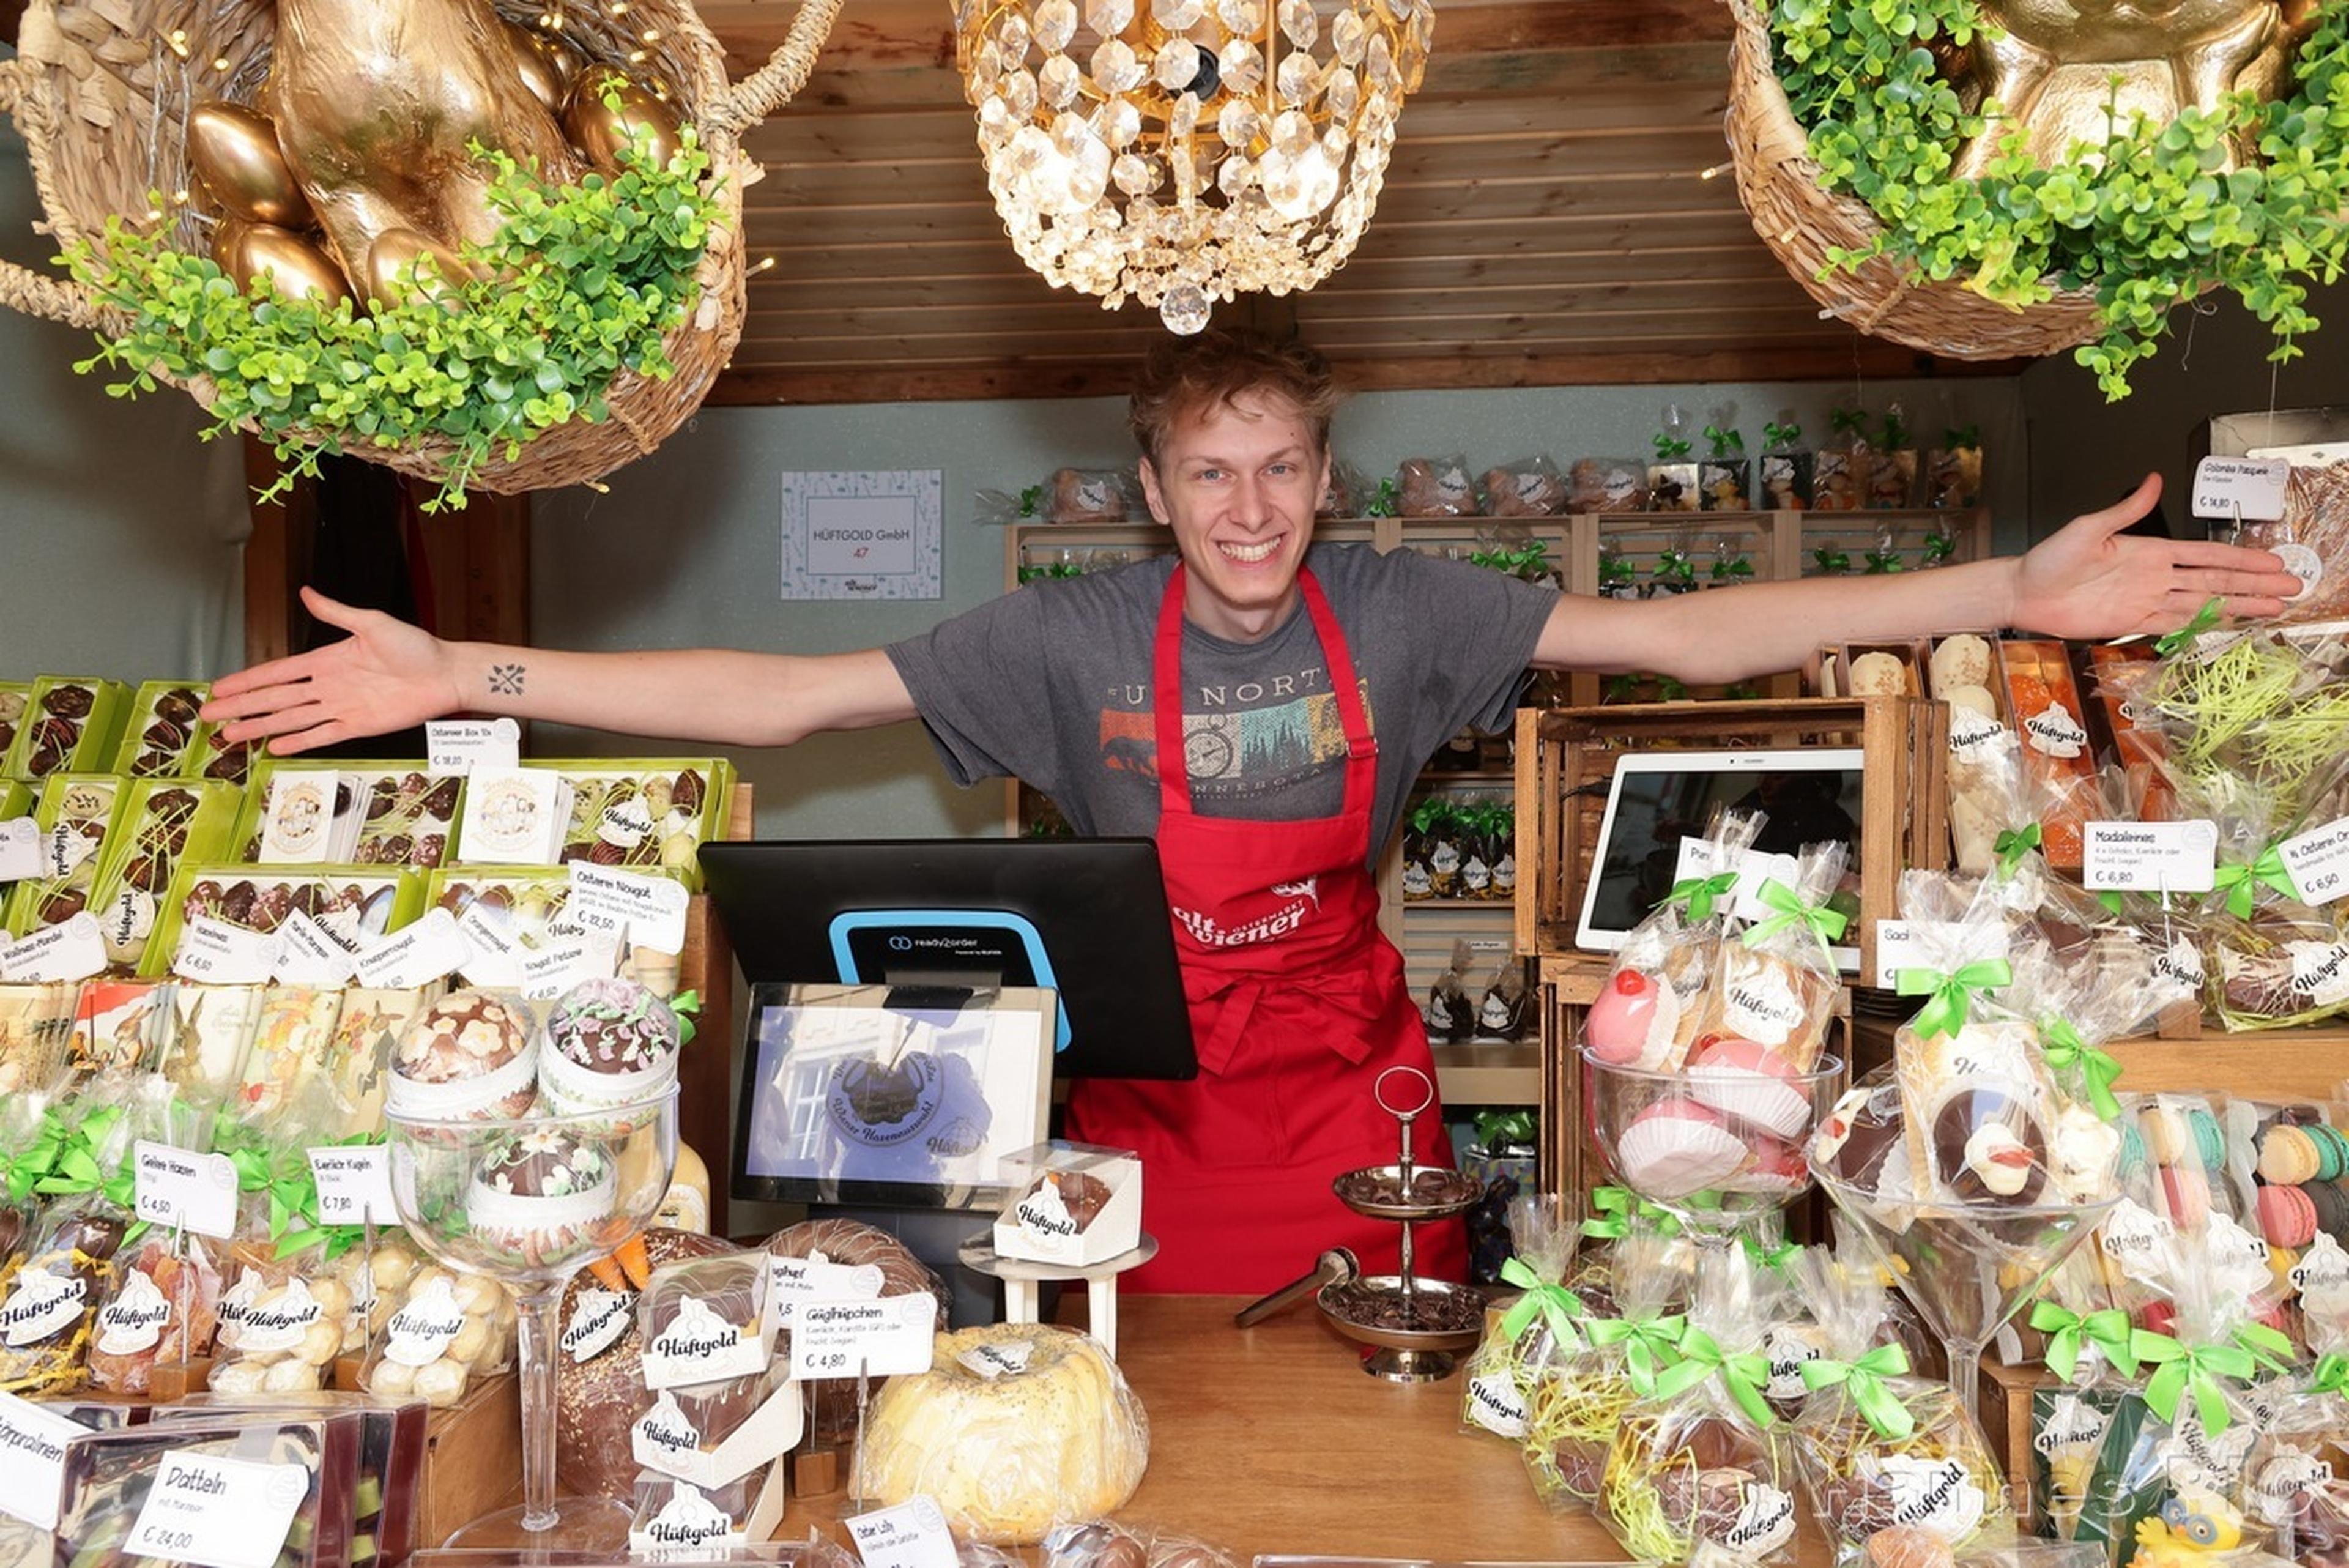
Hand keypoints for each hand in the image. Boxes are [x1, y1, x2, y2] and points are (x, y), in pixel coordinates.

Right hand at [201, 588, 463, 754]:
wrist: (446, 673)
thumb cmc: (416, 646)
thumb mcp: (372, 622)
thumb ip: (335, 612)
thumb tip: (305, 592)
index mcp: (327, 660)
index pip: (277, 672)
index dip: (247, 680)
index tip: (220, 687)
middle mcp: (329, 686)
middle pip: (276, 699)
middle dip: (242, 707)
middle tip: (211, 716)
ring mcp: (341, 708)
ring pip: (291, 720)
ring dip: (261, 727)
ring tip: (232, 736)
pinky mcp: (359, 726)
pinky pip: (323, 736)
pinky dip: (299, 742)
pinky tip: (275, 747)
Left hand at [2009, 474, 2303, 638]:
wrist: (2024, 592)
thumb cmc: (2050, 558)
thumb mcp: (2089, 528)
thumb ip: (2126, 509)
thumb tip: (2153, 479)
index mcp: (2151, 550)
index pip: (2206, 555)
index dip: (2241, 559)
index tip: (2272, 560)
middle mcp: (2155, 576)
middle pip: (2216, 581)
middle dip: (2254, 584)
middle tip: (2291, 586)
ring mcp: (2147, 600)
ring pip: (2204, 604)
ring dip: (2240, 606)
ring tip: (2274, 607)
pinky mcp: (2133, 622)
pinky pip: (2177, 624)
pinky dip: (2205, 625)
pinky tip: (2231, 625)